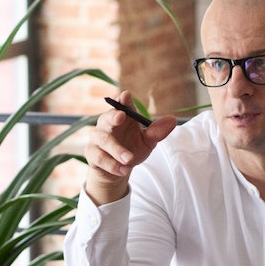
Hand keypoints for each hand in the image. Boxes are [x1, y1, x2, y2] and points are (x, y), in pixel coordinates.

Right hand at [83, 89, 178, 205]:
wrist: (120, 170)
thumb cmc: (132, 149)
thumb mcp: (147, 142)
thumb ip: (157, 132)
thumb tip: (173, 120)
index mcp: (121, 117)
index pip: (121, 105)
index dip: (123, 100)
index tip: (126, 96)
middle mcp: (107, 125)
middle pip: (106, 117)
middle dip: (113, 116)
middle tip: (121, 116)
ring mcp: (97, 138)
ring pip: (104, 140)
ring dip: (116, 150)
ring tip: (129, 159)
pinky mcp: (91, 153)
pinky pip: (99, 158)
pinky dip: (112, 164)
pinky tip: (123, 170)